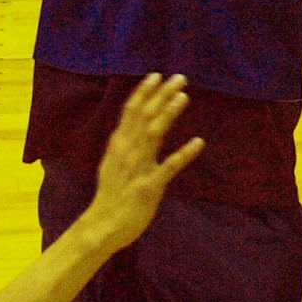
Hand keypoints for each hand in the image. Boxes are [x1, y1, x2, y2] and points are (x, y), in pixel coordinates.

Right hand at [86, 73, 202, 251]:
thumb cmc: (111, 194)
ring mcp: (137, 168)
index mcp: (118, 144)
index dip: (144, 92)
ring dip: (169, 113)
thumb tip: (132, 126)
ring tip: (184, 96)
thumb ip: (124, 143)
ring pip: (153, 134)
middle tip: (179, 77)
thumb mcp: (112, 162)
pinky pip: (168, 167)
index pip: (130, 111)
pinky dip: (184, 154)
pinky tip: (198, 142)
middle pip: (144, 116)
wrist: (103, 226)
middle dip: (161, 95)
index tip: (157, 75)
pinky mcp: (149, 187)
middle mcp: (127, 151)